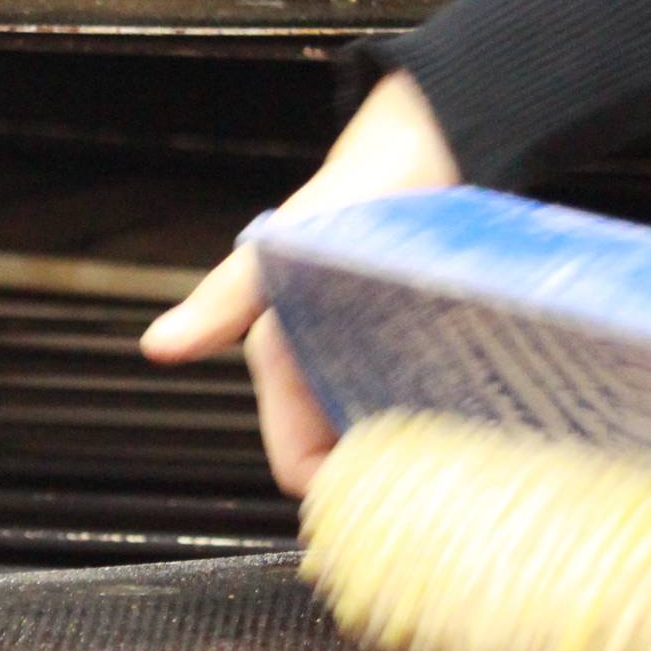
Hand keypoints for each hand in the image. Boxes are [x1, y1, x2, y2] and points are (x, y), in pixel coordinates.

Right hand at [141, 72, 460, 494]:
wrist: (432, 141)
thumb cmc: (353, 191)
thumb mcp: (281, 253)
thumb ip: (223, 300)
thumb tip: (159, 346)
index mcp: (290, 364)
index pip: (302, 465)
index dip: (332, 495)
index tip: (383, 509)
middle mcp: (335, 371)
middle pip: (353, 462)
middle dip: (385, 487)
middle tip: (439, 502)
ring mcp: (385, 363)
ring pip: (398, 441)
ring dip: (424, 461)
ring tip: (469, 474)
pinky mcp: (432, 349)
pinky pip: (440, 408)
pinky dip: (456, 426)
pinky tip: (490, 431)